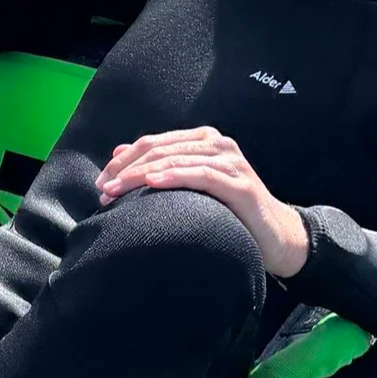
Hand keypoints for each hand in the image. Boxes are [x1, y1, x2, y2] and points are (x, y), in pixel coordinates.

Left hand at [95, 127, 309, 277]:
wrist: (276, 237)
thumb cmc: (229, 213)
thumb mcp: (191, 186)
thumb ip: (161, 168)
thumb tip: (118, 152)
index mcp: (202, 140)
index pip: (153, 143)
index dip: (123, 161)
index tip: (101, 183)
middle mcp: (217, 144)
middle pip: (160, 149)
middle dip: (126, 169)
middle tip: (103, 190)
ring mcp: (231, 162)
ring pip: (176, 160)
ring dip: (141, 175)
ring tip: (117, 190)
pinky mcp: (241, 184)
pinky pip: (202, 176)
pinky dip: (175, 177)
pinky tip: (153, 184)